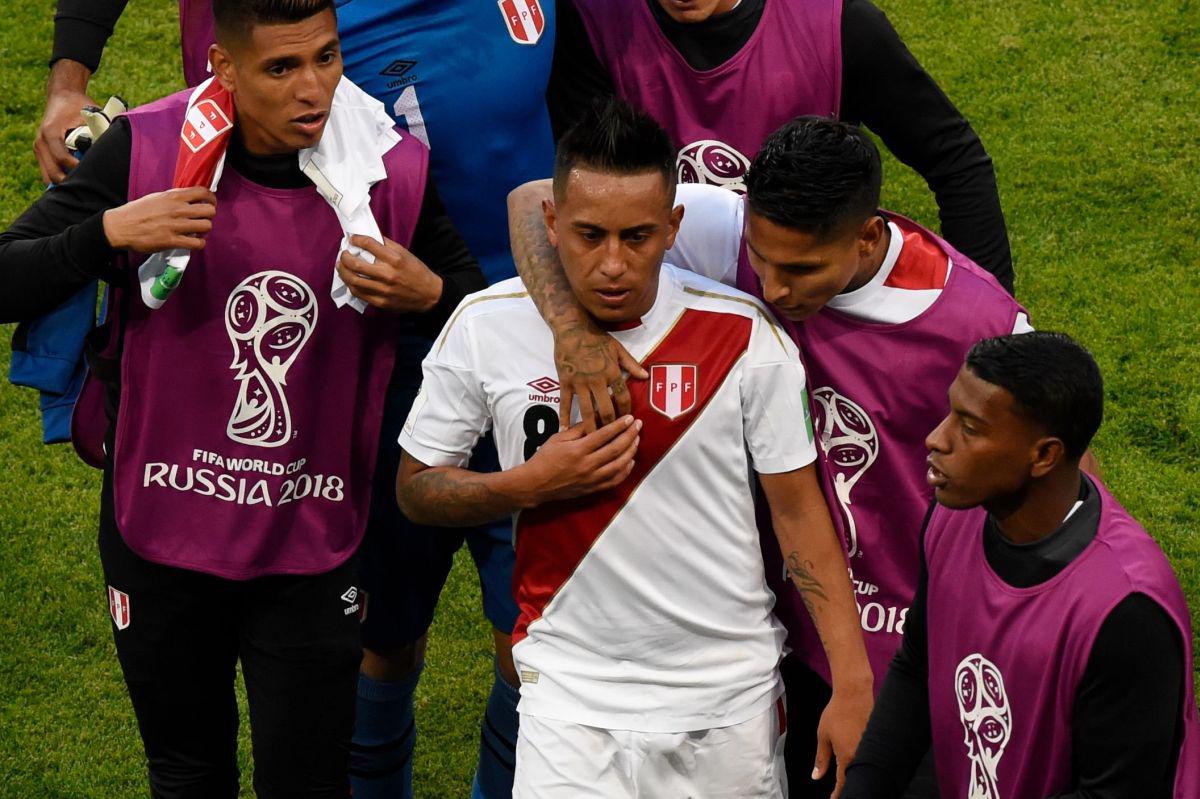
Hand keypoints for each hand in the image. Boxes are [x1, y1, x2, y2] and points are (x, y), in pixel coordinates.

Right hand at [35, 60, 95, 183]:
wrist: (63, 95)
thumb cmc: (80, 105)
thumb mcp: (91, 115)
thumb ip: (99, 132)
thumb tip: (114, 151)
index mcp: (51, 132)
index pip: (62, 159)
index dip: (77, 169)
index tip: (94, 173)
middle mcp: (40, 141)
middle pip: (53, 174)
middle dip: (71, 181)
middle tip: (91, 185)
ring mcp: (39, 148)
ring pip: (48, 176)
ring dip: (65, 182)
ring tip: (85, 184)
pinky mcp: (41, 152)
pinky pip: (48, 172)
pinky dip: (61, 178)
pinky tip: (77, 179)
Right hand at [102, 187, 216, 252]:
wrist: (120, 227)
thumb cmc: (137, 211)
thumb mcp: (156, 198)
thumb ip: (174, 198)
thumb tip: (189, 198)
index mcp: (173, 196)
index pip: (203, 192)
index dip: (211, 199)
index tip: (209, 203)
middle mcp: (177, 209)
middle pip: (209, 210)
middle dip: (209, 215)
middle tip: (203, 219)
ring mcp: (175, 225)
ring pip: (206, 226)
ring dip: (205, 230)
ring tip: (197, 231)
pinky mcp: (172, 241)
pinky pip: (197, 243)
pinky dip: (199, 243)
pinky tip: (193, 242)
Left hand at [337, 234, 442, 312]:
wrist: (429, 295)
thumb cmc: (416, 271)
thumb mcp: (405, 254)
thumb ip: (387, 245)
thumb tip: (368, 238)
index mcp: (395, 259)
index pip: (369, 244)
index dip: (357, 239)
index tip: (352, 239)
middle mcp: (387, 274)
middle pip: (356, 264)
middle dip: (345, 257)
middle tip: (343, 253)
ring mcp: (383, 290)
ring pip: (354, 280)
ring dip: (343, 271)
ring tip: (341, 266)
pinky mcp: (381, 302)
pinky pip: (359, 293)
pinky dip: (351, 285)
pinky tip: (349, 279)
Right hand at [518, 415, 641, 504]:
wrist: (535, 484)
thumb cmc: (544, 458)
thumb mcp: (558, 438)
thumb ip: (578, 429)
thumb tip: (596, 417)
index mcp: (577, 450)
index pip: (604, 435)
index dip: (619, 425)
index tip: (630, 418)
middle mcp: (587, 465)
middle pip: (615, 449)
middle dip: (630, 436)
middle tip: (639, 425)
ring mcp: (591, 479)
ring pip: (619, 465)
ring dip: (631, 451)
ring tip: (637, 440)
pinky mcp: (592, 489)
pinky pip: (614, 480)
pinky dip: (625, 471)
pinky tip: (630, 461)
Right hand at [553, 319, 648, 431]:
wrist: (572, 328)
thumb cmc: (597, 338)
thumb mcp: (618, 349)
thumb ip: (631, 365)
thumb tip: (645, 376)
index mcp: (612, 372)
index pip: (622, 398)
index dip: (626, 412)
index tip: (627, 424)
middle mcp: (597, 380)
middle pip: (606, 409)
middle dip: (610, 426)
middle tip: (612, 440)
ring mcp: (580, 382)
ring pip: (587, 410)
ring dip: (591, 427)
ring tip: (593, 441)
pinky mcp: (565, 382)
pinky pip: (565, 402)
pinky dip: (564, 417)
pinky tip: (565, 429)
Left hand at [813, 682, 873, 797]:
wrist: (855, 694)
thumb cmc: (836, 713)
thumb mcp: (823, 736)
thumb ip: (821, 759)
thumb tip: (816, 776)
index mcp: (847, 757)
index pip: (843, 783)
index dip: (838, 794)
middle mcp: (861, 756)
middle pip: (857, 779)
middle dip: (849, 787)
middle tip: (840, 791)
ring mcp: (871, 749)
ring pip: (865, 770)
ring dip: (858, 775)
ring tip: (850, 779)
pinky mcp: (878, 742)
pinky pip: (872, 758)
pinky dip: (866, 764)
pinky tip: (861, 764)